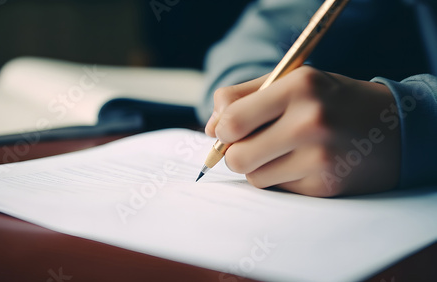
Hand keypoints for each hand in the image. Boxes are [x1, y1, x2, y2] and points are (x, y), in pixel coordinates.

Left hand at [205, 66, 399, 196]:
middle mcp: (311, 121)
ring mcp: (320, 157)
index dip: (220, 130)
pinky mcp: (326, 186)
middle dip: (235, 154)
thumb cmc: (331, 101)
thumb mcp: (293, 82)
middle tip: (251, 144)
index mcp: (299, 86)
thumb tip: (209, 130)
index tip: (228, 130)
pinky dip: (282, 179)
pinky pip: (278, 189)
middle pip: (236, 157)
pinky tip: (304, 164)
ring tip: (284, 151)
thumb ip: (243, 97)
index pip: (232, 120)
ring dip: (259, 167)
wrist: (393, 128)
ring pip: (254, 177)